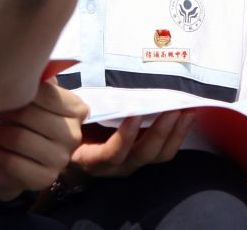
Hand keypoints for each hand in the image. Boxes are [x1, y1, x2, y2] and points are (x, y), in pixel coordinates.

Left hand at [0, 80, 87, 200]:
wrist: (22, 163)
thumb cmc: (28, 124)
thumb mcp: (36, 102)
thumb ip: (40, 83)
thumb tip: (36, 62)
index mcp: (78, 110)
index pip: (47, 94)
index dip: (19, 90)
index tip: (1, 89)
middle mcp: (75, 134)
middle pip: (30, 116)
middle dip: (2, 111)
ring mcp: (62, 158)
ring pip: (18, 139)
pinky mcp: (45, 178)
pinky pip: (11, 162)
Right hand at [69, 109, 193, 178]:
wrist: (72, 147)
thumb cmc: (69, 128)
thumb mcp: (64, 121)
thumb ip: (67, 108)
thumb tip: (58, 83)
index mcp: (90, 157)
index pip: (110, 154)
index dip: (124, 137)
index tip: (134, 113)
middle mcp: (115, 164)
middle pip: (142, 155)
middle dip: (159, 132)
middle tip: (172, 109)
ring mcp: (133, 160)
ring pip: (160, 155)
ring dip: (176, 132)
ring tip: (188, 110)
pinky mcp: (147, 153)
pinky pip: (166, 150)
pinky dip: (180, 133)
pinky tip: (189, 115)